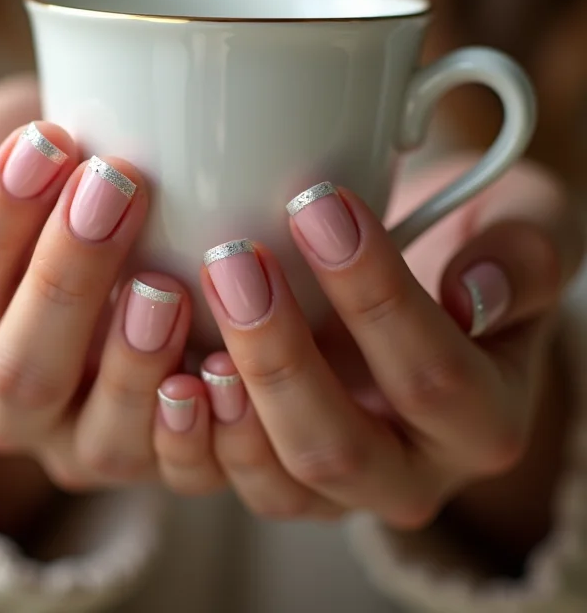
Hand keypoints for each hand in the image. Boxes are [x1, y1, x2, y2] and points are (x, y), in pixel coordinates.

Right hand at [0, 77, 219, 532]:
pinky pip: (178, 467)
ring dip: (131, 362)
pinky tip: (222, 368)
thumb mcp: (3, 152)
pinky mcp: (163, 462)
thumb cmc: (66, 186)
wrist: (130, 253)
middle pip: (23, 365)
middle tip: (113, 188)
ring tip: (163, 284)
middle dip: (66, 278)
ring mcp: (93, 442)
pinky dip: (198, 428)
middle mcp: (23, 401)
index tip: (49, 139)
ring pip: (99, 435)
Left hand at [154, 159, 582, 553]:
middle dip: (279, 355)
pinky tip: (165, 371)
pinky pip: (225, 482)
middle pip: (338, 446)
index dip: (374, 295)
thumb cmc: (465, 239)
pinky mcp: (276, 476)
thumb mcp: (527, 227)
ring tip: (178, 315)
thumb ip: (525, 256)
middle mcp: (410, 473)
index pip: (431, 376)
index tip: (318, 205)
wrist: (414, 269)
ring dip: (223, 404)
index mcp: (482, 420)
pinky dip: (188, 435)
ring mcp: (335, 488)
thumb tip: (474, 295)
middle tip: (233, 260)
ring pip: (274, 480)